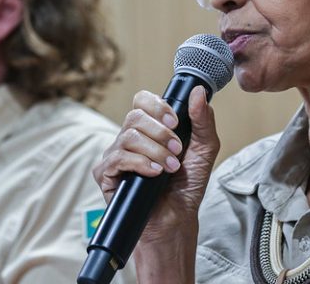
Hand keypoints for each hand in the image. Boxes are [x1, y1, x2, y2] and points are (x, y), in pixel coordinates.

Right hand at [93, 85, 219, 243]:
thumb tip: (198, 92)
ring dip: (155, 151)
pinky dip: (140, 164)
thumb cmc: (187, 185)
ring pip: (128, 137)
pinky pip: (117, 159)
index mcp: (150, 128)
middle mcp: (129, 138)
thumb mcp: (204, 150)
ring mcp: (115, 155)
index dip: (157, 106)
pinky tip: (154, 174)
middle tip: (177, 151)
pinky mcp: (106, 174)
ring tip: (170, 168)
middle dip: (161, 133)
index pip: (142, 100)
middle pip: (135, 116)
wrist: (177, 218)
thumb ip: (203, 121)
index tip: (175, 122)